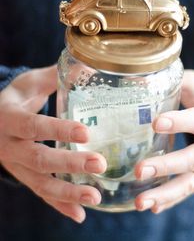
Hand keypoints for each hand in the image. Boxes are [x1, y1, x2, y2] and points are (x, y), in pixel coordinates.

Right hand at [0, 66, 106, 222]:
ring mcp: (16, 165)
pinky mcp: (24, 176)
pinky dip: (60, 205)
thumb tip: (86, 65)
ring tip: (95, 196)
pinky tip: (80, 213)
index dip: (57, 130)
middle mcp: (10, 146)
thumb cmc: (16, 100)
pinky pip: (41, 194)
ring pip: (41, 183)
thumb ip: (54, 76)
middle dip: (69, 163)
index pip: (33, 126)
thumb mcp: (29, 84)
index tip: (86, 132)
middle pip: (39, 158)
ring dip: (68, 192)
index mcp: (10, 118)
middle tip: (99, 164)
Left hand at [134, 70, 193, 212]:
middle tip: (140, 170)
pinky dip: (171, 199)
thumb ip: (180, 83)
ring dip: (165, 193)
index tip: (156, 123)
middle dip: (167, 166)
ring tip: (141, 202)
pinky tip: (152, 206)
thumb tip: (144, 78)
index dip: (180, 122)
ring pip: (191, 182)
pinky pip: (189, 190)